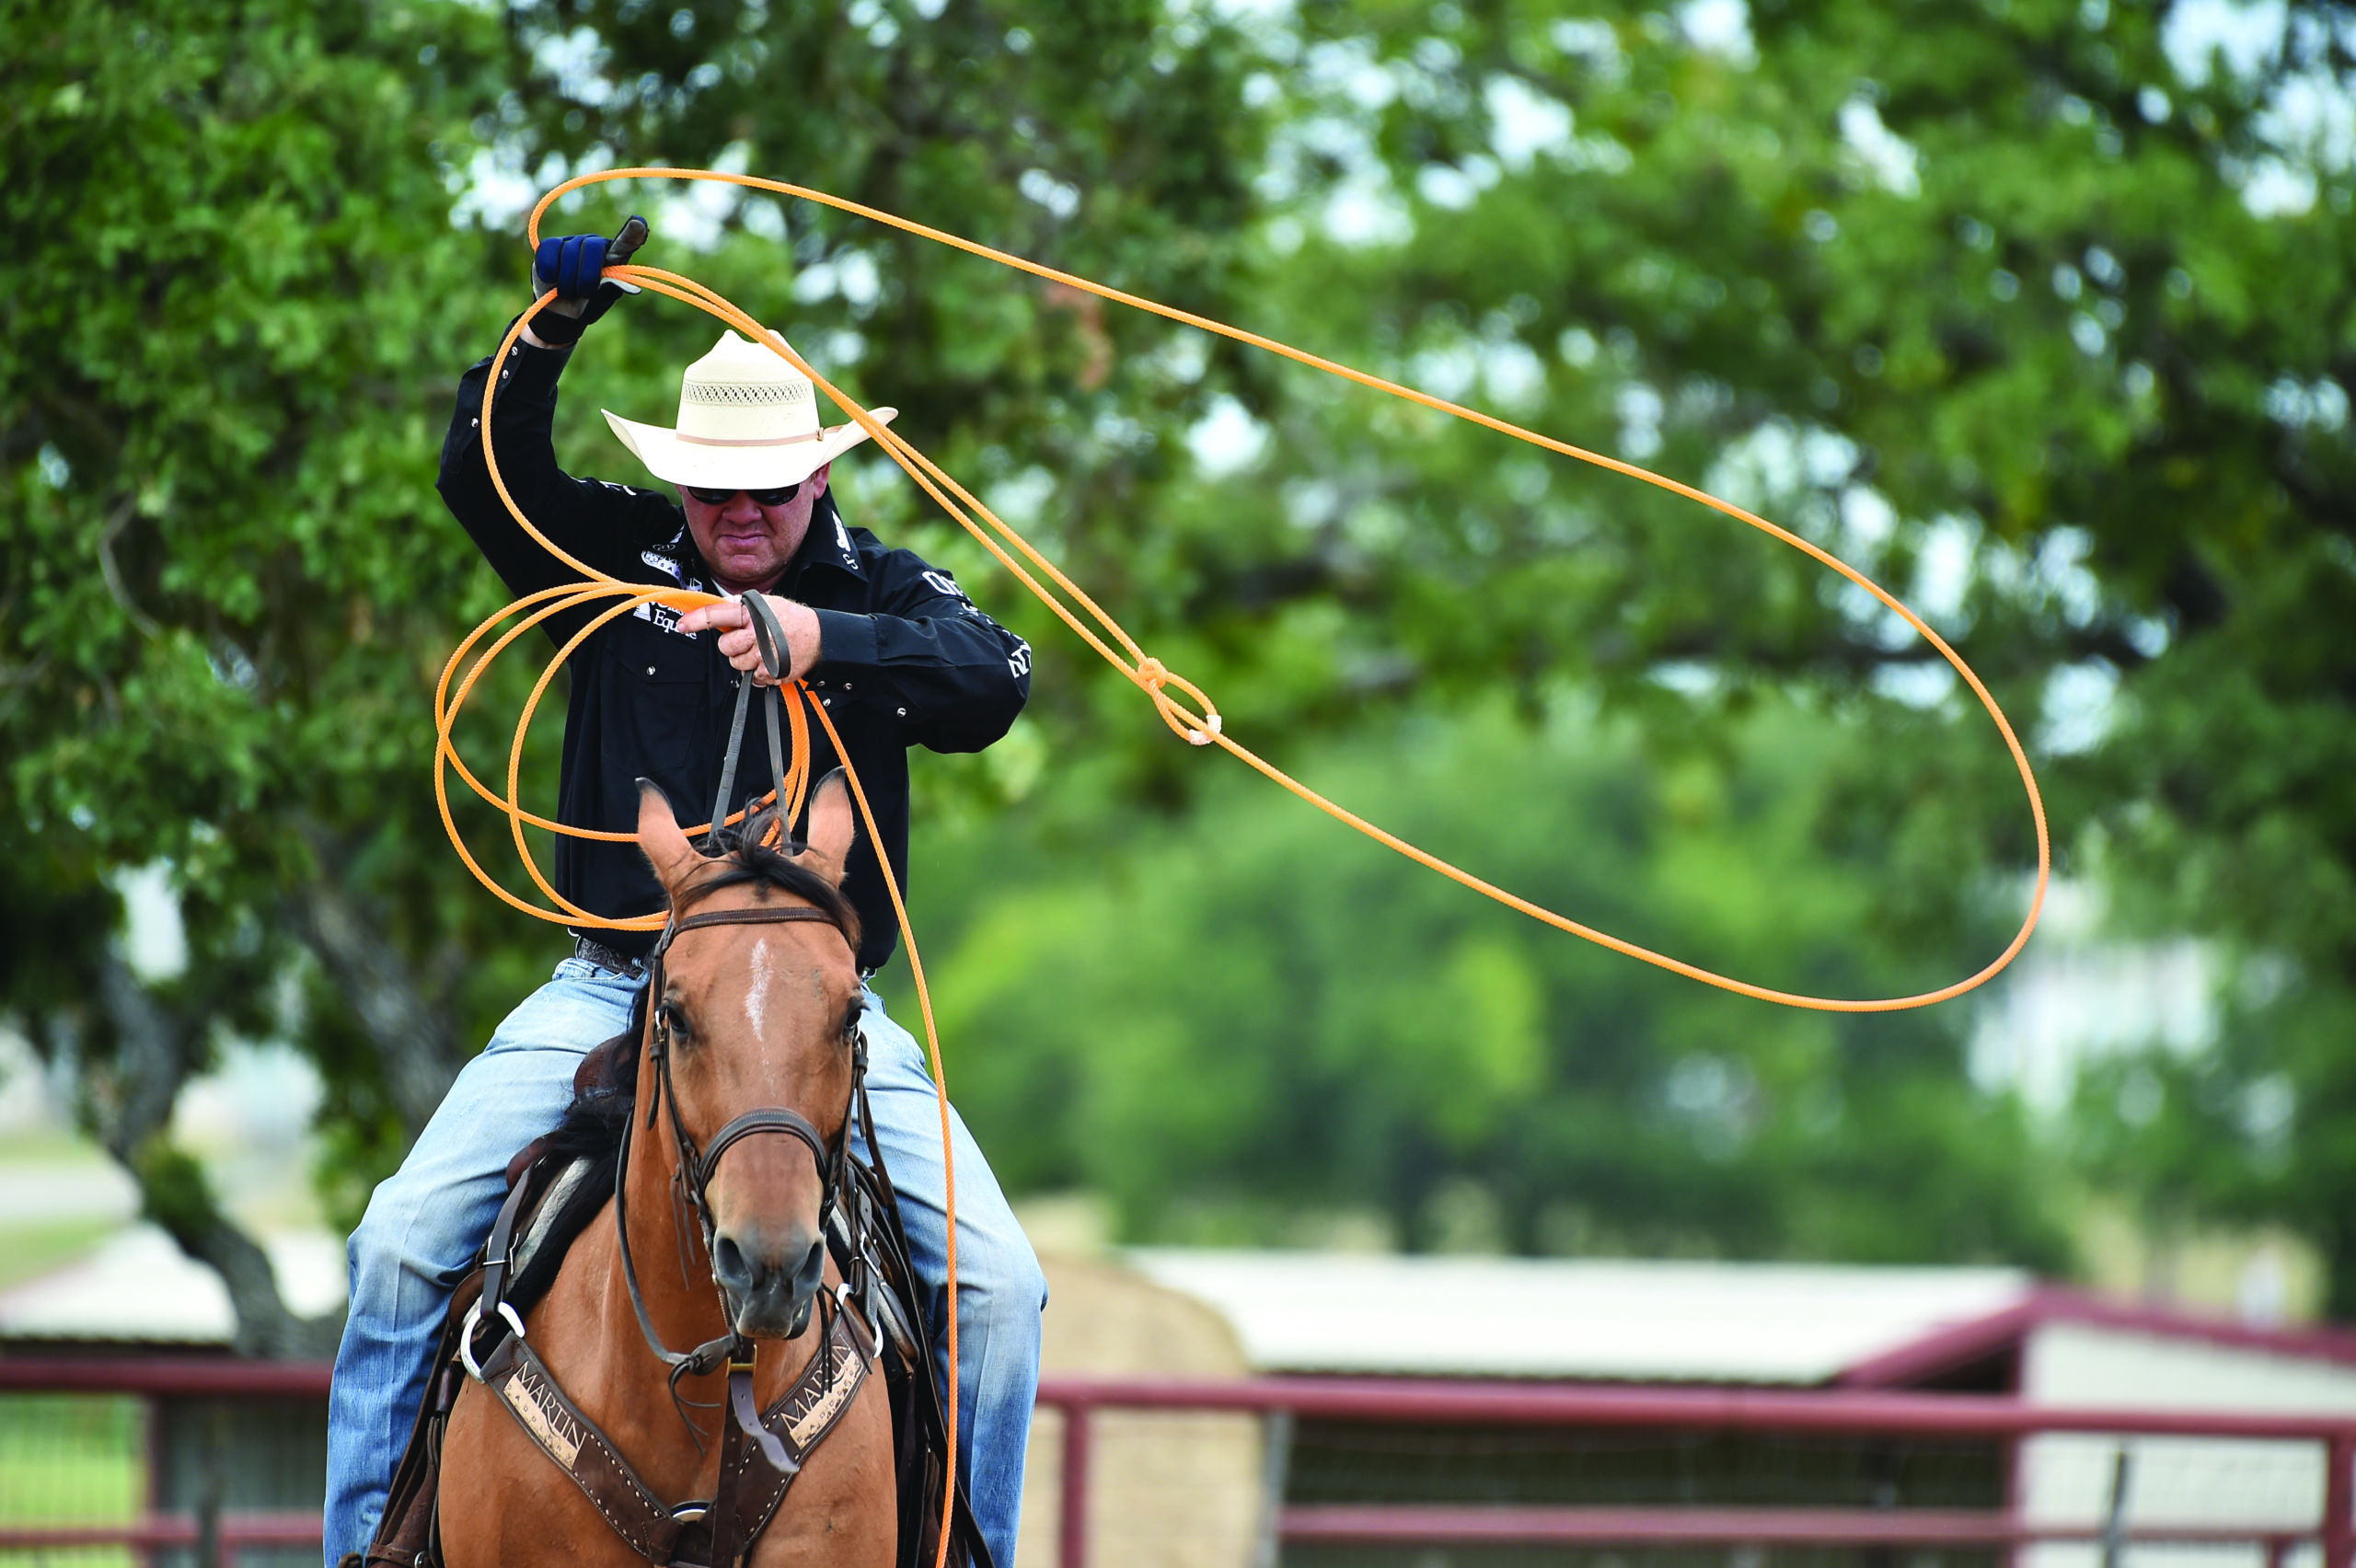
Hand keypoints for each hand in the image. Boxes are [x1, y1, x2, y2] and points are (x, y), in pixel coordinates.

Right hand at [525, 216, 648, 346]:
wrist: (559, 311)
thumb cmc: (586, 305)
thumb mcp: (601, 301)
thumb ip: (612, 291)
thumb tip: (634, 290)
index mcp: (614, 258)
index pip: (626, 243)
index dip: (632, 233)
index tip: (639, 223)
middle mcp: (596, 244)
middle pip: (592, 247)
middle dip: (586, 276)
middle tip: (583, 293)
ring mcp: (574, 242)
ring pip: (569, 252)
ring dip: (566, 280)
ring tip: (567, 290)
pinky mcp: (552, 243)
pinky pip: (549, 249)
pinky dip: (548, 270)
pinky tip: (550, 278)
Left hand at [677, 594, 822, 684]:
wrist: (820, 638)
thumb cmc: (791, 620)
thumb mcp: (768, 603)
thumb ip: (742, 606)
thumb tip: (721, 605)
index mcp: (752, 614)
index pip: (717, 615)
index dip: (696, 621)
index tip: (682, 625)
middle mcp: (756, 634)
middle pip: (725, 648)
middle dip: (732, 646)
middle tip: (748, 641)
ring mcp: (763, 656)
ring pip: (736, 664)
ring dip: (745, 660)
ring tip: (763, 651)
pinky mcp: (770, 673)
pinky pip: (751, 677)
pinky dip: (759, 672)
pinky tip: (770, 661)